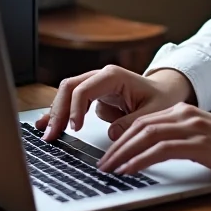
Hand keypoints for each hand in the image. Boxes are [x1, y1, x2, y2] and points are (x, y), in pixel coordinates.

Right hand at [35, 65, 194, 141]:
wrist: (166, 92)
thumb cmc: (162, 98)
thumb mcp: (154, 111)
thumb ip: (133, 122)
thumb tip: (112, 134)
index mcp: (114, 76)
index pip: (85, 89)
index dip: (76, 108)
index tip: (75, 128)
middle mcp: (101, 77)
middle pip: (69, 88)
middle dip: (58, 111)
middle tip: (51, 134)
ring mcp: (95, 85)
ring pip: (66, 94)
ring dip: (55, 113)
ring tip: (45, 132)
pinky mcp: (93, 96)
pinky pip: (71, 102)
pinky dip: (61, 113)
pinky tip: (48, 125)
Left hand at [96, 104, 210, 178]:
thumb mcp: (201, 141)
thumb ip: (178, 142)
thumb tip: (151, 156)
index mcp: (183, 112)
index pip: (142, 122)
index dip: (121, 138)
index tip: (107, 155)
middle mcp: (184, 114)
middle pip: (139, 127)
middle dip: (116, 146)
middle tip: (101, 165)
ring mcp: (192, 127)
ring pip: (146, 135)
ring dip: (123, 154)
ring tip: (108, 169)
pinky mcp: (199, 143)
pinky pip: (161, 149)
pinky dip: (141, 159)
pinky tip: (129, 170)